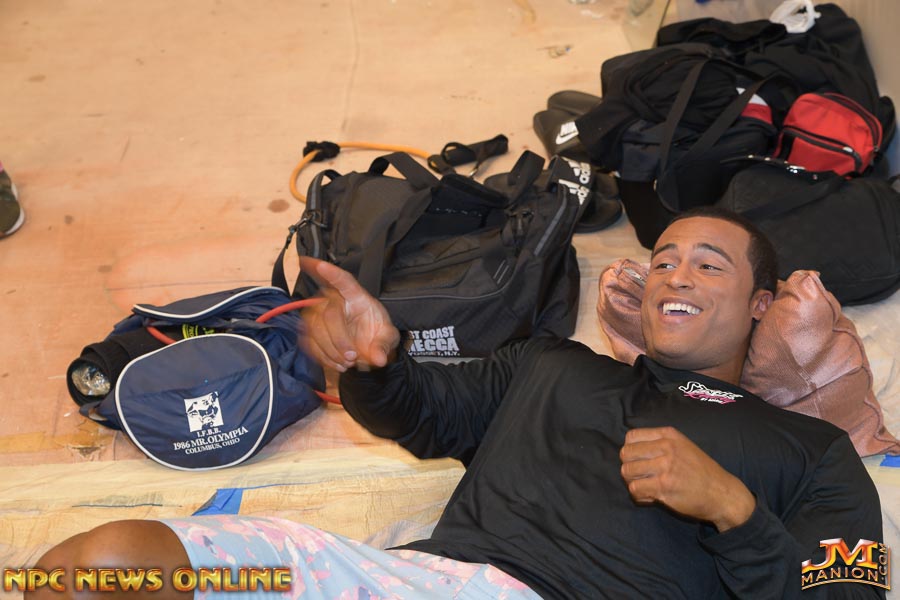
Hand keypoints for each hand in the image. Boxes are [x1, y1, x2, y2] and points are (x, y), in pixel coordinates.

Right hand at [299, 257, 400, 371]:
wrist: (368, 346)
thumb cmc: (377, 333)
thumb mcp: (388, 337)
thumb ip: (384, 346)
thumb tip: (379, 359)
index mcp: (357, 296)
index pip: (344, 280)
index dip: (331, 273)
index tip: (321, 265)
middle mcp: (335, 300)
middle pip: (329, 314)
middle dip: (339, 340)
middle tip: (352, 357)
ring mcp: (320, 314)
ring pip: (314, 328)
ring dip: (330, 350)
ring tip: (347, 363)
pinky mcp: (311, 330)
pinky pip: (308, 341)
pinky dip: (322, 356)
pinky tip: (336, 363)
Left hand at [619, 426, 755, 531]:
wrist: (722, 493)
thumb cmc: (701, 471)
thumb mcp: (683, 446)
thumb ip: (659, 443)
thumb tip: (630, 449)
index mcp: (669, 435)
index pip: (631, 436)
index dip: (630, 450)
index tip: (639, 460)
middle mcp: (666, 447)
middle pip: (625, 454)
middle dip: (629, 466)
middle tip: (640, 476)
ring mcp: (665, 466)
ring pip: (627, 471)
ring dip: (633, 482)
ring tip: (646, 487)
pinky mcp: (664, 486)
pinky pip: (635, 489)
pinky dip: (639, 495)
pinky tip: (650, 496)